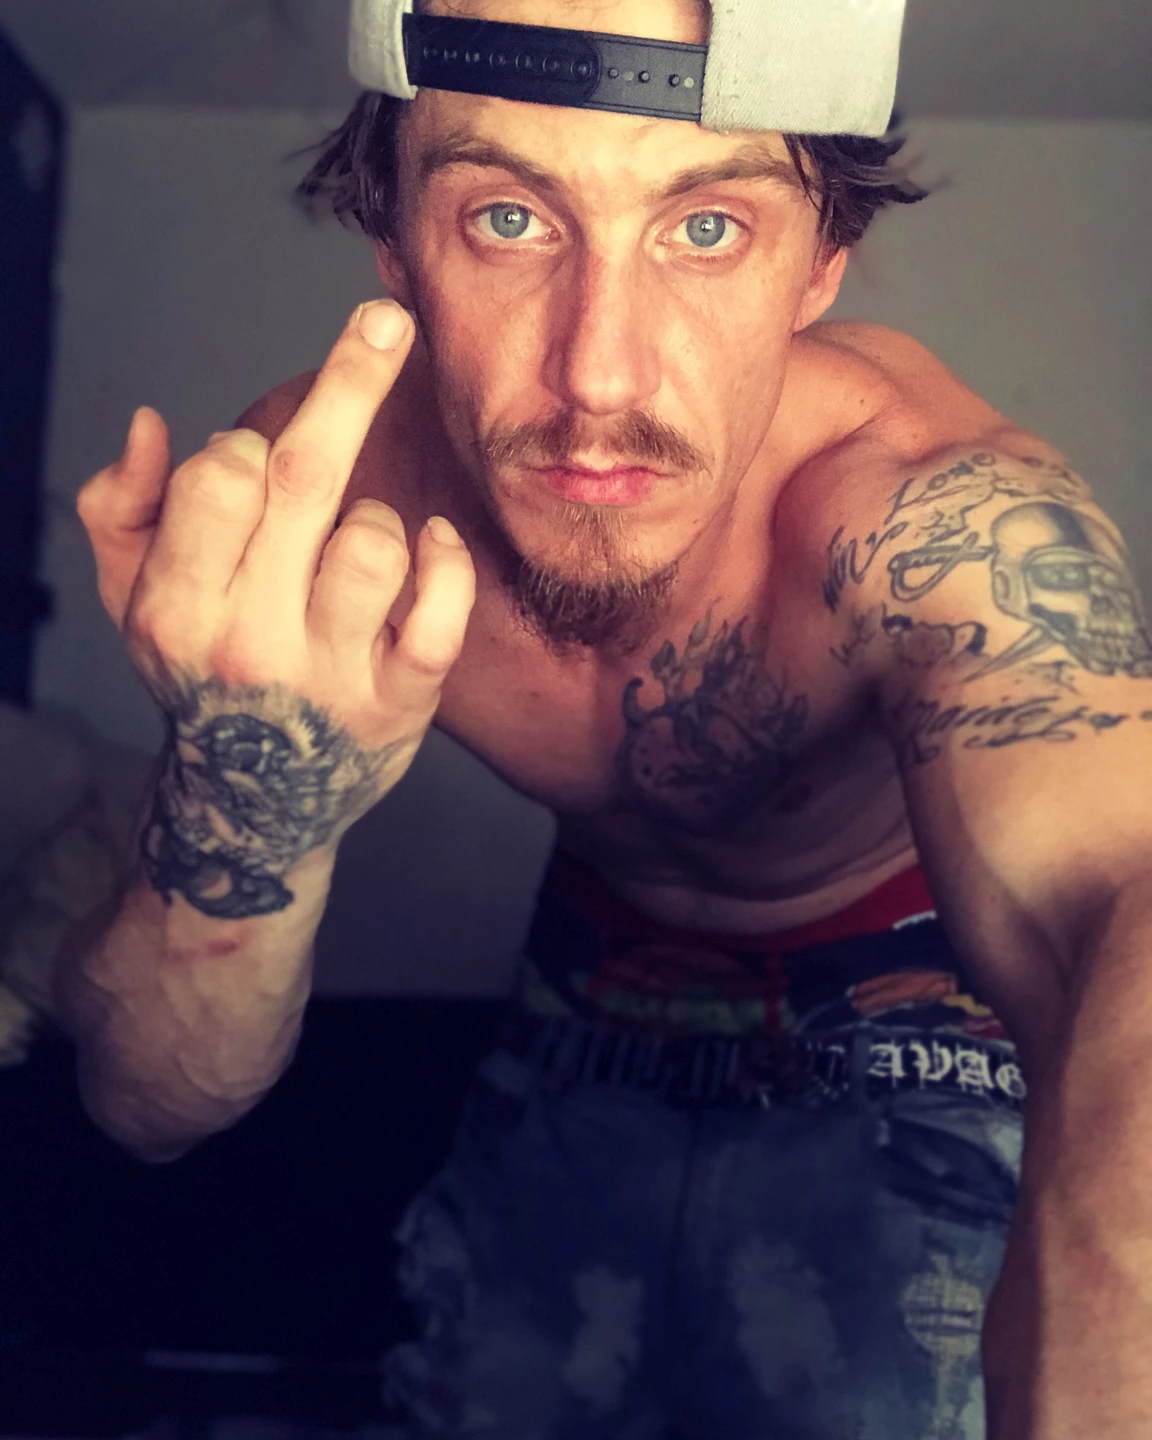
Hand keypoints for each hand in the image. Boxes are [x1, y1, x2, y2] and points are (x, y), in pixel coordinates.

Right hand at [77, 301, 475, 918]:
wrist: (255, 804)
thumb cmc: (204, 676)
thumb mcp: (134, 602)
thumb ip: (122, 511)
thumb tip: (151, 426)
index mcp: (176, 609)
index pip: (220, 478)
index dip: (247, 447)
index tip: (260, 457)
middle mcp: (249, 643)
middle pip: (305, 482)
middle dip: (351, 381)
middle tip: (387, 319)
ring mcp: (328, 677)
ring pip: (373, 543)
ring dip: (377, 516)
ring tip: (358, 543)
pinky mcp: (399, 703)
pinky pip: (440, 615)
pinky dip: (446, 564)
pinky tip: (434, 545)